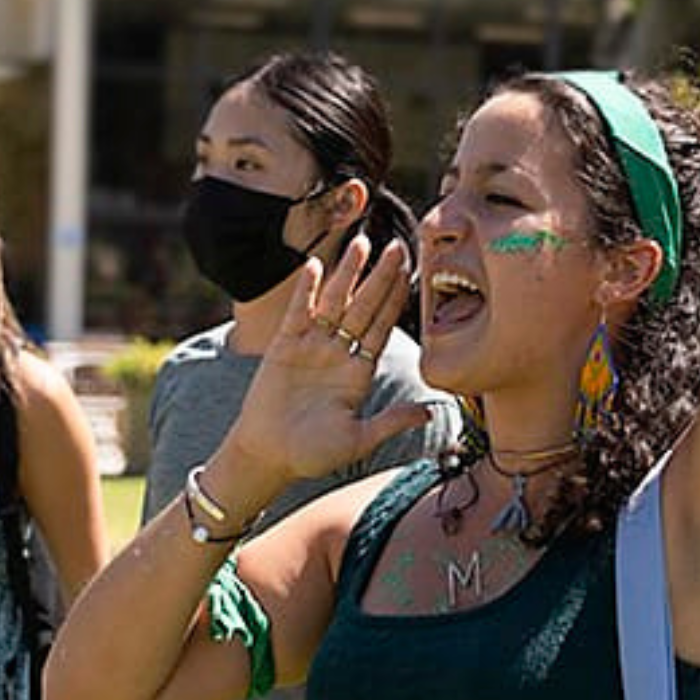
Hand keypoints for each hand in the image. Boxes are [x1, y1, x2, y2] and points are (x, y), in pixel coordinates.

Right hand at [220, 237, 429, 494]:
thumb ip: (392, 421)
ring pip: (334, 303)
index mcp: (359, 372)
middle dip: (380, 277)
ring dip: (348, 274)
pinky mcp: (284, 347)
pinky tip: (316, 267)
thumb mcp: (359, 439)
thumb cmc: (313, 454)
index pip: (382, 328)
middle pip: (363, 307)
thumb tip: (431, 412)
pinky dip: (307, 291)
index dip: (397, 301)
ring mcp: (311, 347)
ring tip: (361, 243)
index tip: (413, 273)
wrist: (268, 456)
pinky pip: (298, 313)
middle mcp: (338, 353)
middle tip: (397, 246)